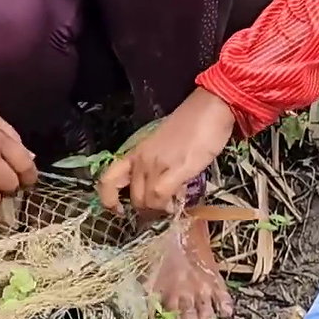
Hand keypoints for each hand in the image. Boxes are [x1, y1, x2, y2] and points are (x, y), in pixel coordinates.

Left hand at [97, 87, 235, 214]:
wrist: (210, 107)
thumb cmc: (192, 125)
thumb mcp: (165, 148)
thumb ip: (159, 168)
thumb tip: (163, 194)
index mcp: (136, 152)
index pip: (108, 180)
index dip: (108, 200)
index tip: (120, 211)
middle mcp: (142, 159)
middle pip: (132, 197)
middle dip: (145, 211)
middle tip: (160, 211)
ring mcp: (157, 163)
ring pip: (144, 201)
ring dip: (157, 211)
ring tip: (171, 206)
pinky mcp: (176, 168)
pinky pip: (160, 196)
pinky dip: (166, 206)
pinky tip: (176, 204)